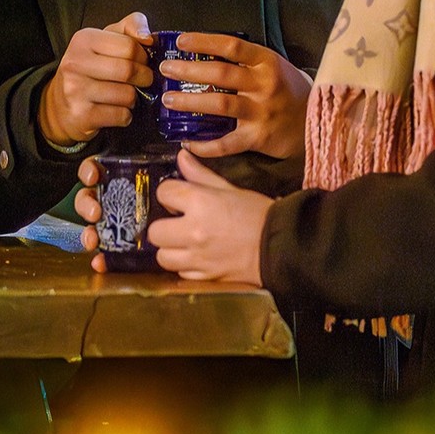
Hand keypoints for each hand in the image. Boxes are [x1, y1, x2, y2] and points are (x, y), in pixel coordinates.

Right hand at [38, 13, 152, 147]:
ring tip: (125, 95)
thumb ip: (130, 27)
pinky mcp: (81, 115)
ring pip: (127, 95)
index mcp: (84, 40)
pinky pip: (121, 115)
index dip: (143, 56)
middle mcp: (75, 63)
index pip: (129, 46)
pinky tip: (116, 110)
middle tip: (142, 80)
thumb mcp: (106, 39)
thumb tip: (147, 37)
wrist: (58, 104)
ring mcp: (76, 90)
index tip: (141, 61)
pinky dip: (126, 115)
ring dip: (134, 98)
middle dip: (144, 78)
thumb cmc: (90, 67)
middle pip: (129, 70)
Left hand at [74, 151, 270, 280]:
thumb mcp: (230, 188)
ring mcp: (196, 257)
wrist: (279, 245)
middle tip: (179, 223)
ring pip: (162, 256)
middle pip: (155, 231)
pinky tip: (197, 257)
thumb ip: (201, 175)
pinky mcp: (203, 276)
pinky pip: (180, 272)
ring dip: (171, 249)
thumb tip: (181, 157)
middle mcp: (192, 230)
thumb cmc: (257, 213)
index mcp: (199, 202)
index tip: (178, 198)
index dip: (170, 193)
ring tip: (185, 243)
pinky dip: (185, 265)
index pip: (163, 192)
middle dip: (164, 226)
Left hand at [160, 35, 310, 159]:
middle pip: (221, 74)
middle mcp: (264, 85)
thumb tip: (203, 55)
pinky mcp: (258, 138)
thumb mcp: (273, 66)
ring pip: (219, 104)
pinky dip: (203, 144)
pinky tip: (186, 141)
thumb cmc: (287, 89)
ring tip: (168, 100)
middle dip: (189, 70)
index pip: (232, 47)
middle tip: (166, 69)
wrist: (314, 121)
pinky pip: (225, 143)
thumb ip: (245, 61)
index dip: (205, 42)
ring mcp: (261, 112)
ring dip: (190, 102)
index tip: (181, 41)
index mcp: (266, 62)